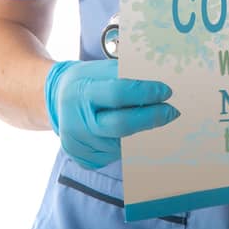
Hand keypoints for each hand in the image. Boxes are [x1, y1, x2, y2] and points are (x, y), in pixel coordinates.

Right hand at [44, 59, 178, 168]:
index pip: (117, 93)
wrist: (57, 100)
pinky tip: (134, 132)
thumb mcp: (100, 70)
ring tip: (152, 118)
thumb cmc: (86, 80)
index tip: (166, 91)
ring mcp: (78, 144)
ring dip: (142, 131)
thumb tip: (160, 86)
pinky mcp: (84, 159)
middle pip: (121, 125)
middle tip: (172, 111)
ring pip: (122, 142)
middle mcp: (75, 121)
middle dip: (151, 118)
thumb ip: (126, 77)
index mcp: (80, 92)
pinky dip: (130, 143)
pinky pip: (116, 153)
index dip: (145, 93)